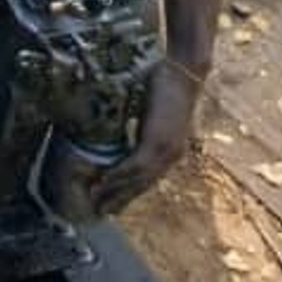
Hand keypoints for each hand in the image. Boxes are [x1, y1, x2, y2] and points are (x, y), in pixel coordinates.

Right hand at [92, 58, 204, 216]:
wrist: (184, 70)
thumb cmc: (167, 83)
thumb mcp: (152, 110)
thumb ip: (140, 122)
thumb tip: (119, 125)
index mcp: (170, 150)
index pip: (148, 179)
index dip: (129, 192)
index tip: (111, 203)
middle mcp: (170, 156)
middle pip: (142, 186)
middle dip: (120, 200)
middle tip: (99, 212)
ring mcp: (165, 151)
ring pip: (137, 180)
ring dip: (115, 192)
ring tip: (96, 201)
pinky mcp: (157, 142)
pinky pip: (134, 166)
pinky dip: (117, 175)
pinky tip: (103, 182)